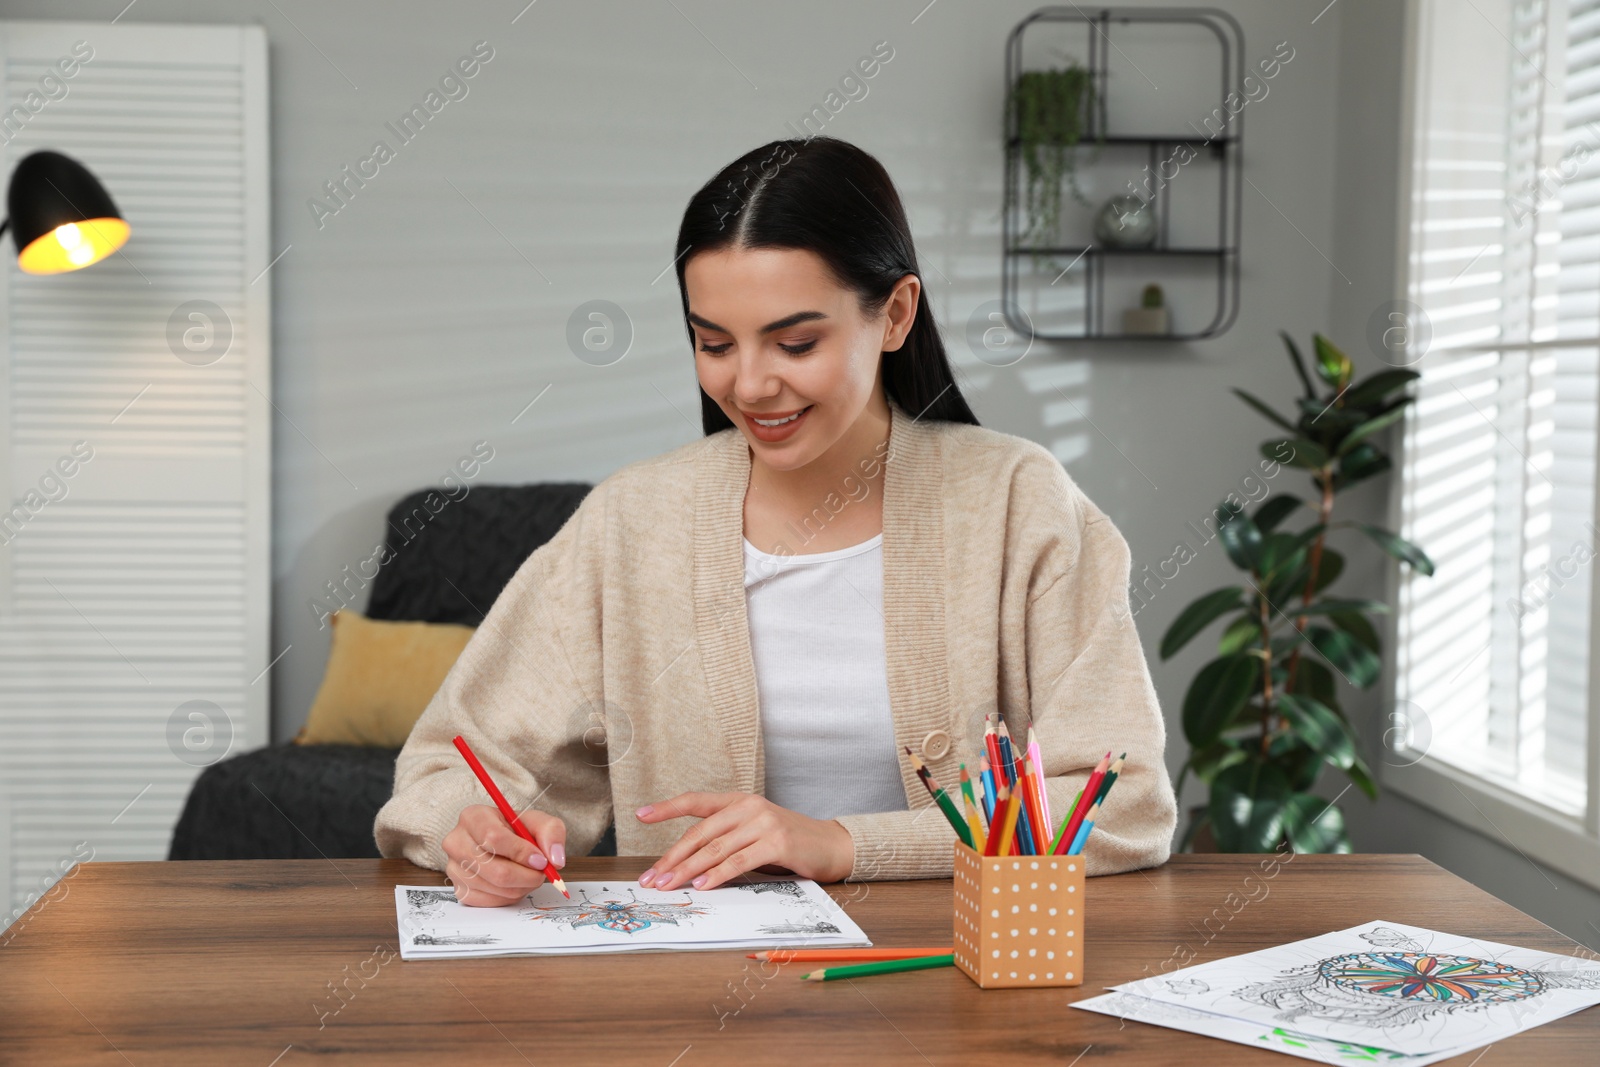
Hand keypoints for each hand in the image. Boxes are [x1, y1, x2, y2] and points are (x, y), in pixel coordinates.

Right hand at [441, 804, 566, 906]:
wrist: (501, 842)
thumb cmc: (516, 830)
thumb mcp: (538, 821)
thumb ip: (551, 833)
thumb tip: (555, 860)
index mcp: (473, 817)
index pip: (494, 838)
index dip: (521, 853)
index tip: (541, 860)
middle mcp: (456, 842)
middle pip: (495, 870)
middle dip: (526, 876)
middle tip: (540, 873)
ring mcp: (454, 868)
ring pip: (495, 888)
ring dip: (521, 886)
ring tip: (527, 874)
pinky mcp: (459, 889)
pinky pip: (489, 901)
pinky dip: (509, 896)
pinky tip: (514, 883)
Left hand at [634, 792, 853, 891]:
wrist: (830, 846)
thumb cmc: (787, 844)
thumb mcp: (752, 834)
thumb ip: (725, 842)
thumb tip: (686, 866)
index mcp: (738, 801)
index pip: (696, 801)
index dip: (666, 807)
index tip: (640, 814)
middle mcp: (748, 807)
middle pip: (700, 833)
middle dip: (672, 858)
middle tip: (652, 878)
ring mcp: (763, 822)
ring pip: (715, 849)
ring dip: (688, 870)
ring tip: (669, 885)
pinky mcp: (777, 842)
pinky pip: (739, 861)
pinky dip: (718, 875)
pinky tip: (703, 885)